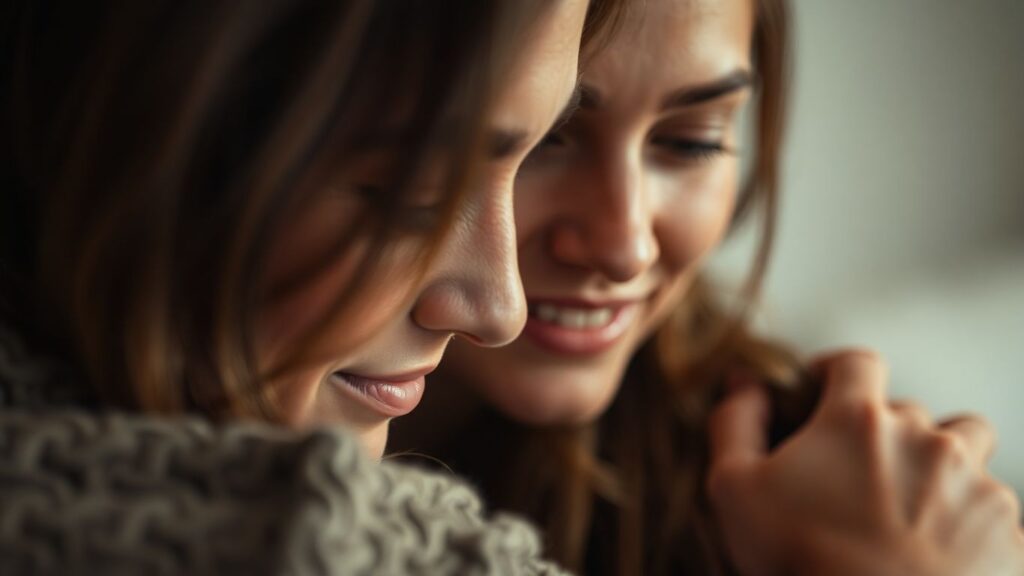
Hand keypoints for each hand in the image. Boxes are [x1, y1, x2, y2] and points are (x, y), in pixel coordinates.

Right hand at [707, 349, 1023, 575]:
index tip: (822, 392)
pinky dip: (966, 521)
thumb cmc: (799, 559)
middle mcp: (927, 440)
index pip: (857, 363)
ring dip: (941, 466)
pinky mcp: (1009, 535)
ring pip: (967, 452)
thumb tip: (743, 383)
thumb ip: (735, 422)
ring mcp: (977, 487)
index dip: (837, 371)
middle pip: (913, 411)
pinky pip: (993, 512)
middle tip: (857, 474)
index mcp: (860, 420)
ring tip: (910, 505)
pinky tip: (934, 550)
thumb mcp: (735, 488)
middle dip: (886, 432)